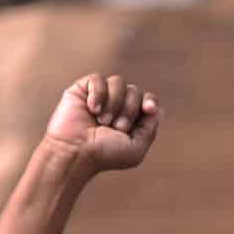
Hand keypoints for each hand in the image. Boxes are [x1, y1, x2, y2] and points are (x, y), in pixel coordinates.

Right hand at [43, 73, 159, 173]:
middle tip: (117, 127)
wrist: (76, 152)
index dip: (150, 101)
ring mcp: (101, 96)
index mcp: (132, 119)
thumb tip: (156, 109)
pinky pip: (98, 78)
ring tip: (102, 121)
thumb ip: (150, 128)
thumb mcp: (136, 148)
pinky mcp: (83, 89)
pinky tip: (91, 109)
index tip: (147, 109)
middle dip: (129, 109)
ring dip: (114, 103)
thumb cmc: (105, 155)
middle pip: (135, 91)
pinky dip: (98, 94)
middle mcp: (117, 106)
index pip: (148, 100)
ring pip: (118, 81)